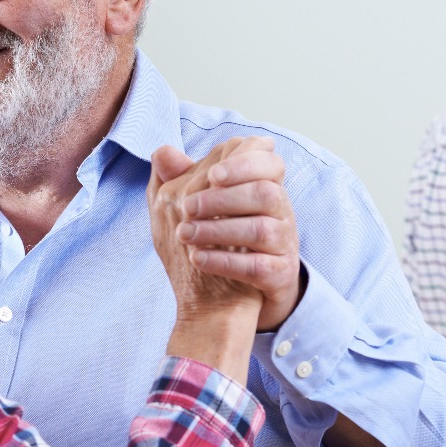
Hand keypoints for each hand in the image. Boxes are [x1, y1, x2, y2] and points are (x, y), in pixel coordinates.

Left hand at [149, 139, 267, 321]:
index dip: (243, 164)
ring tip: (184, 234)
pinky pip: (257, 266)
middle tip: (187, 207)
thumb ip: (184, 177)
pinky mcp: (278, 274)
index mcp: (265, 187)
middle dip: (223, 198)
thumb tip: (162, 152)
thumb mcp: (203, 205)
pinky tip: (196, 259)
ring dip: (219, 230)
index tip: (212, 175)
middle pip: (265, 193)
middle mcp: (280, 213)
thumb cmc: (220, 238)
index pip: (268, 164)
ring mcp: (283, 244)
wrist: (236, 294)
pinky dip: (224, 262)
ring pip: (262, 229)